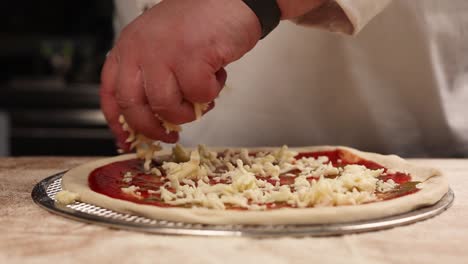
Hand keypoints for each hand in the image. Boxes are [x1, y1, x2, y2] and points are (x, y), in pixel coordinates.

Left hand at [100, 0, 260, 149]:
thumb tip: (150, 118)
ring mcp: (164, 53)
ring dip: (188, 111)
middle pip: (134, 107)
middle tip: (169, 135)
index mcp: (129, 48)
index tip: (128, 140)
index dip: (118, 123)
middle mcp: (140, 50)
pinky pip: (198, 96)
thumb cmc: (198, 23)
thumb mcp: (160, 47)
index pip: (110, 93)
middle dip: (153, 129)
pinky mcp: (191, 57)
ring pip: (167, 107)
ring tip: (201, 96)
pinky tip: (215, 75)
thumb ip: (150, 77)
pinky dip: (211, 93)